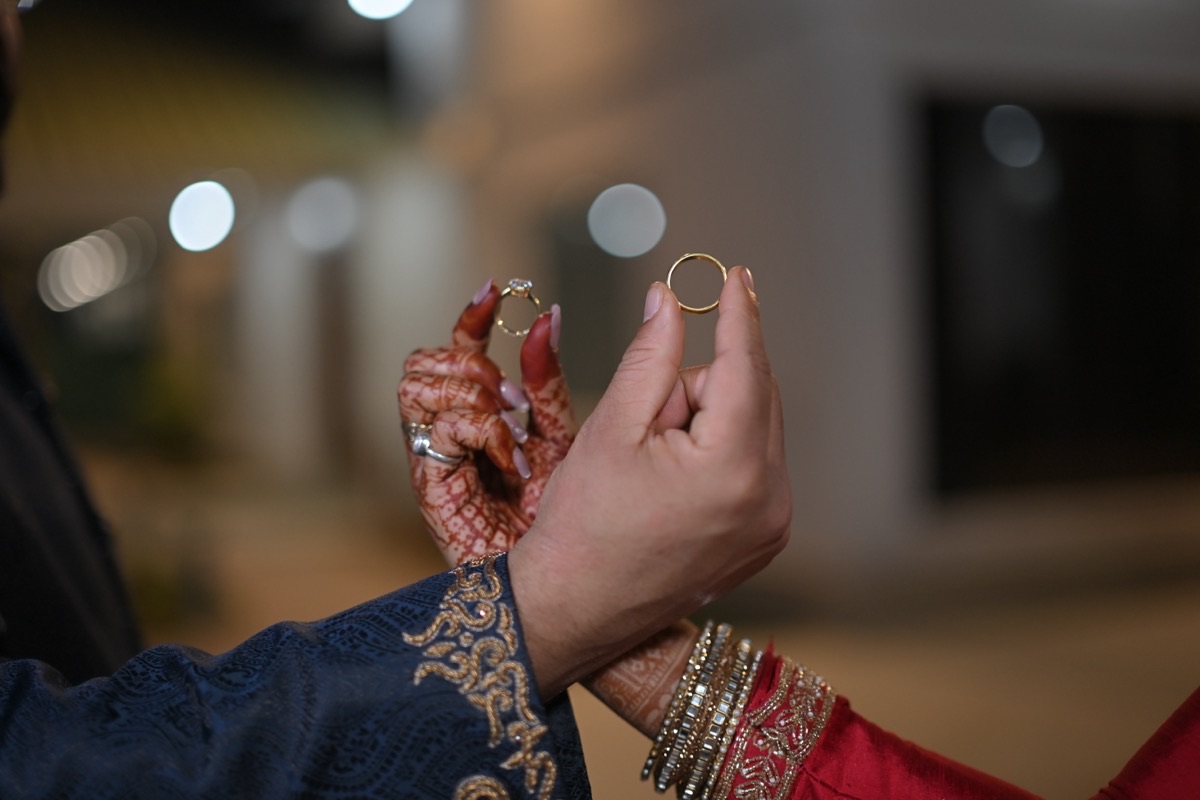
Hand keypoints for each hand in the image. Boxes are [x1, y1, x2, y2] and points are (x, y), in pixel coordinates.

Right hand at [397, 280, 575, 562]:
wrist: (565, 586)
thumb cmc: (572, 520)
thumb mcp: (564, 436)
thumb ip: (546, 383)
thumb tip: (548, 317)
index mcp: (483, 417)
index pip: (461, 349)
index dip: (473, 314)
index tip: (497, 288)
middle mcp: (450, 432)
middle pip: (430, 360)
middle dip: (472, 364)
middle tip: (513, 399)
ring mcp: (435, 457)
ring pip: (419, 382)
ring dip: (471, 396)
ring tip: (511, 432)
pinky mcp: (429, 482)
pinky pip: (437, 422)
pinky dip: (479, 431)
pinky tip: (511, 460)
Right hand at [509, 267, 790, 696]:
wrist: (576, 609)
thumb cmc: (582, 523)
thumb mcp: (612, 427)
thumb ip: (650, 356)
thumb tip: (669, 298)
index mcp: (732, 469)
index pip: (745, 367)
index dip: (737, 315)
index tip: (735, 275)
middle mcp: (769, 500)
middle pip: (753, 395)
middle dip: (700, 388)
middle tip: (647, 422)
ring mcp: (772, 525)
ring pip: (754, 428)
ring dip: (709, 422)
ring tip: (652, 465)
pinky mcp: (766, 539)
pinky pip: (755, 465)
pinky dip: (720, 453)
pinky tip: (673, 484)